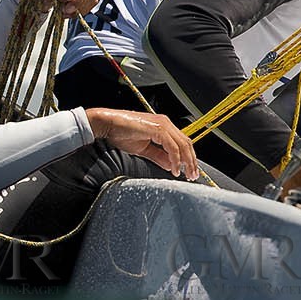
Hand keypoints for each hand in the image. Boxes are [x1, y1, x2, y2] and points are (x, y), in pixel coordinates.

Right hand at [85, 108, 199, 179]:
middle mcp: (165, 123)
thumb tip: (171, 165)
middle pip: (187, 143)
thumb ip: (158, 156)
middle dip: (192, 161)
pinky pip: (172, 147)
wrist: (107, 124)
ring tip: (187, 174)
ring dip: (187, 161)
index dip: (188, 157)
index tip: (189, 171)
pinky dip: (176, 159)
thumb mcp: (143, 149)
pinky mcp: (158, 129)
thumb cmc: (120, 133)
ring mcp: (163, 125)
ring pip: (183, 145)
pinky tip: (175, 168)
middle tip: (193, 176)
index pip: (182, 142)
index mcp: (163, 126)